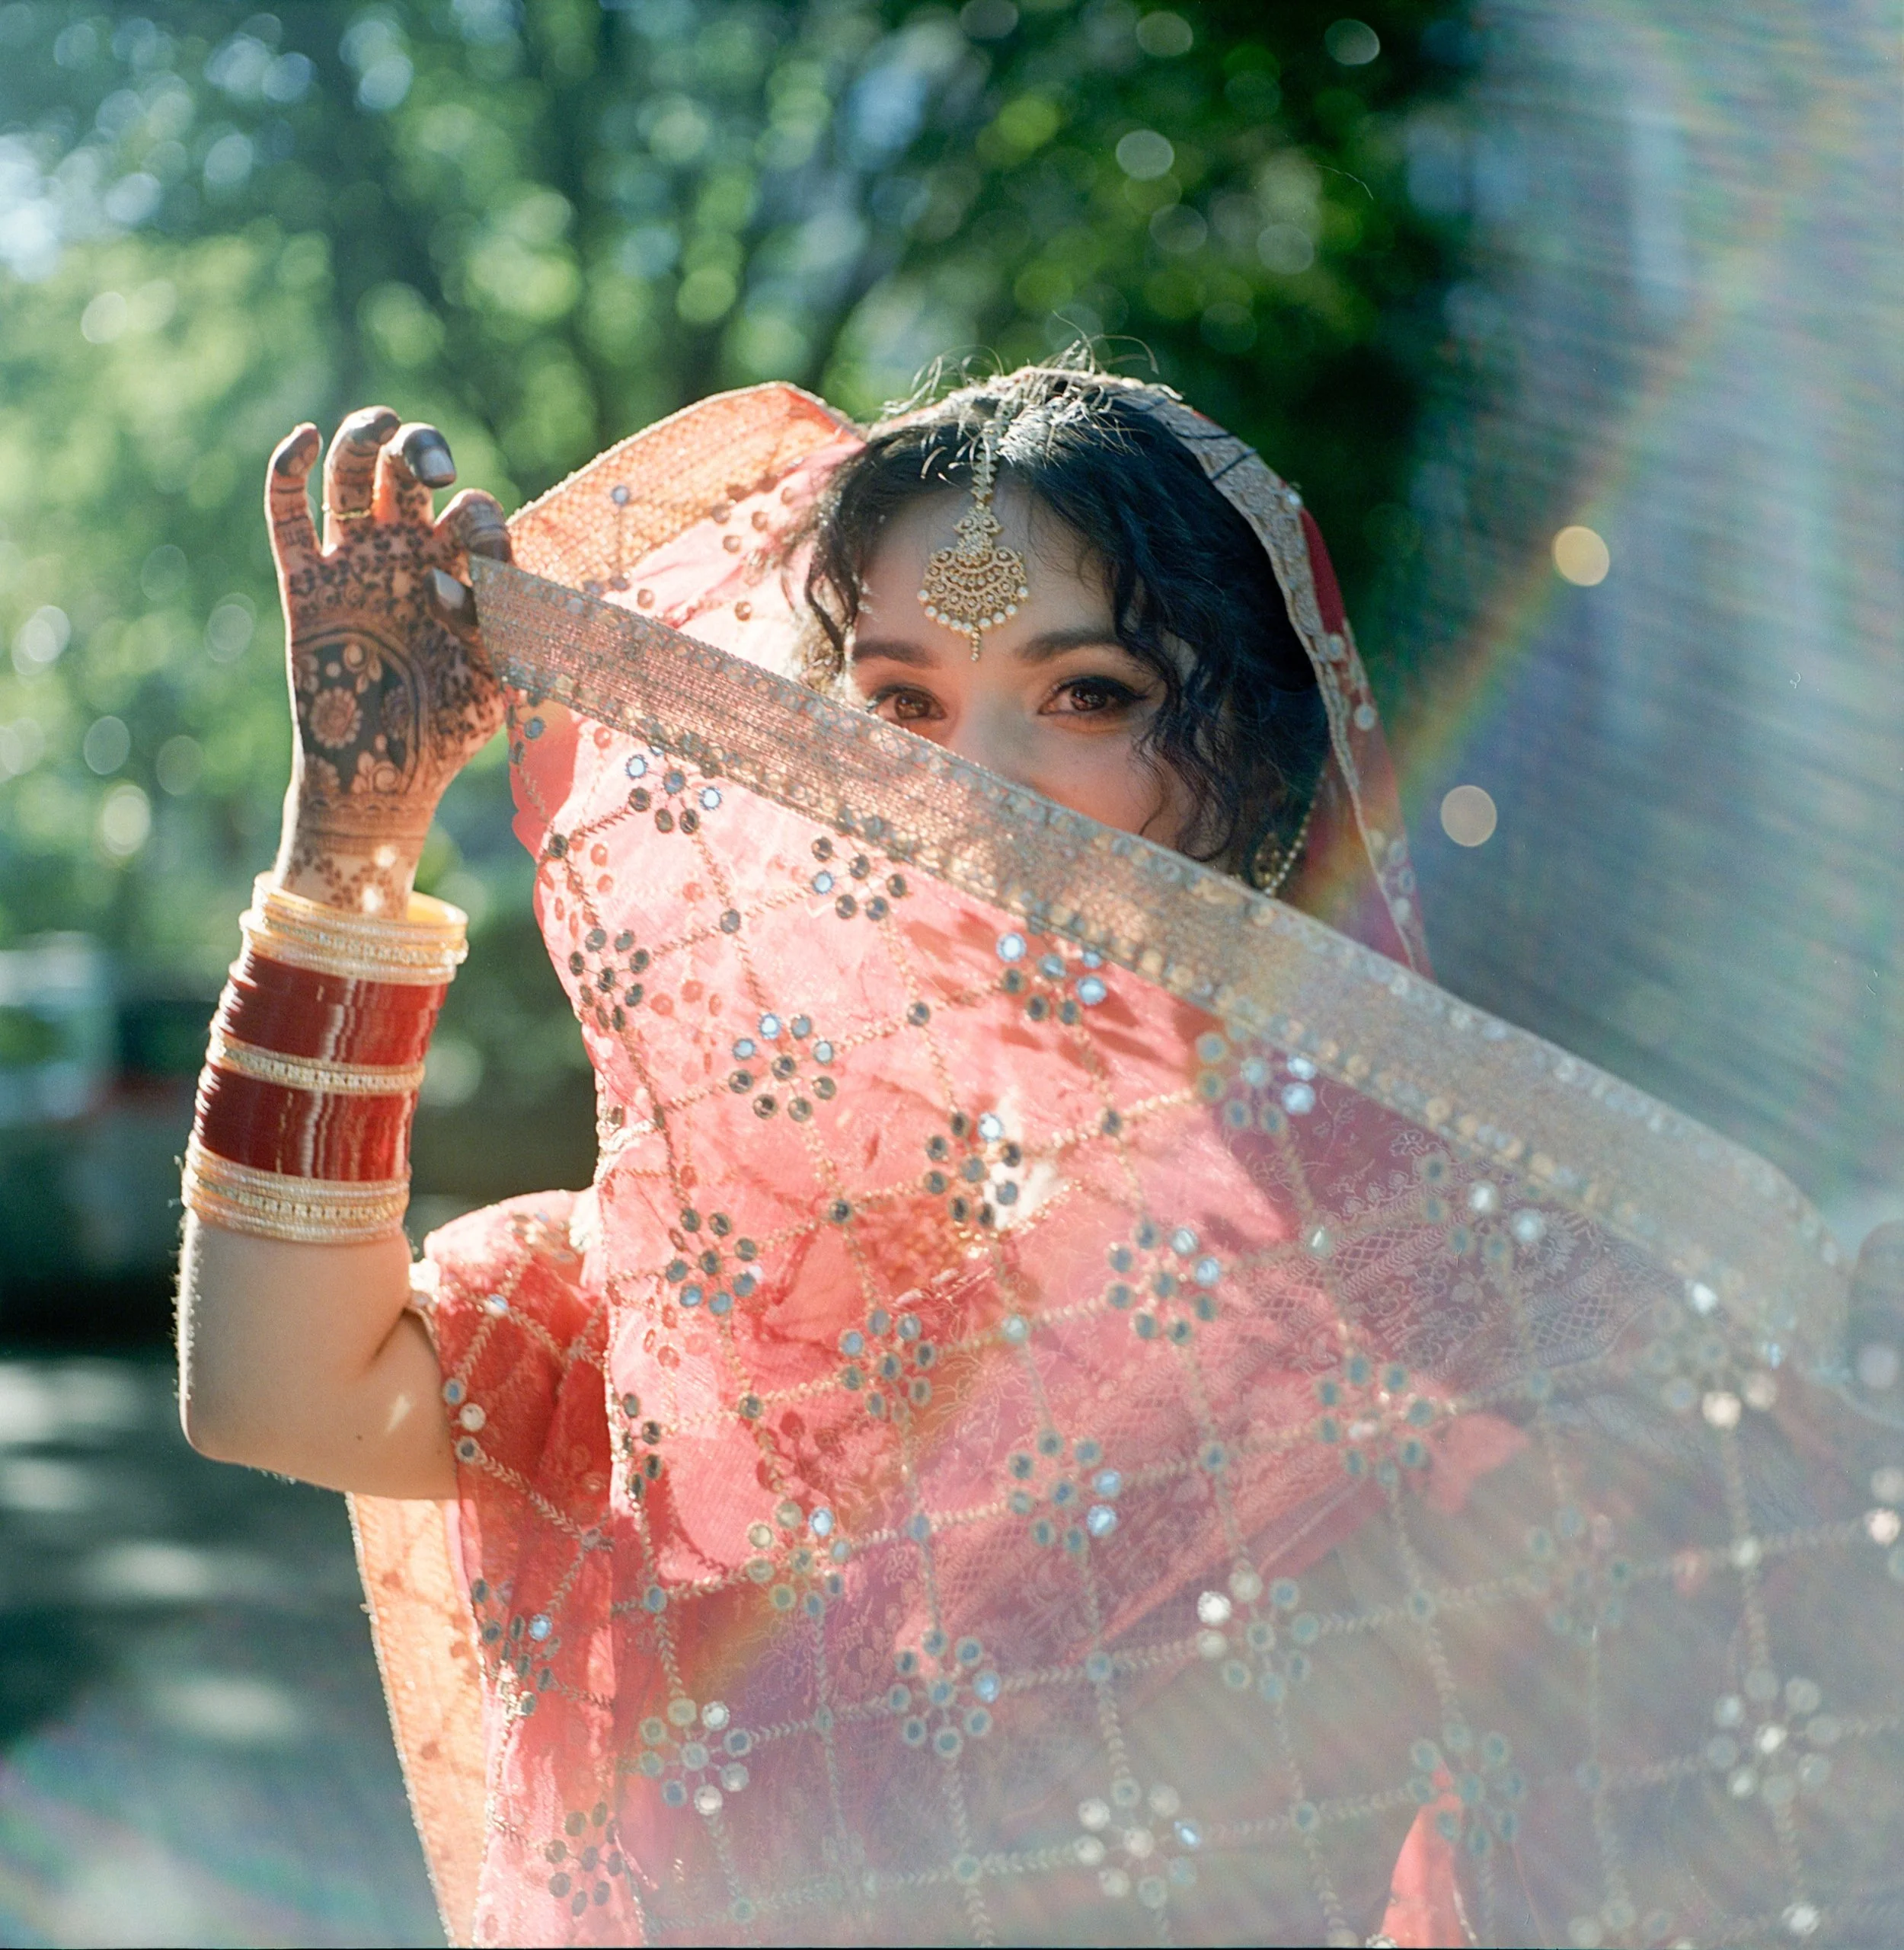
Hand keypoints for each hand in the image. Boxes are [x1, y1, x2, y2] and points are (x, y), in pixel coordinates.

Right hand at [266, 408, 511, 912]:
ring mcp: (356, 565)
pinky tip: (307, 439)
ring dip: (366, 438)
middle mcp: (410, 555)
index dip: (481, 525)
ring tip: (381, 426)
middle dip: (424, 447)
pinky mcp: (306, 586)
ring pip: (353, 474)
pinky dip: (289, 468)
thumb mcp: (498, 675)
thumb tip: (441, 583)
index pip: (474, 512)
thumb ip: (496, 625)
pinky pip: (288, 514)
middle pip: (412, 467)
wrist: (389, 772)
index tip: (481, 573)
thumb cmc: (453, 727)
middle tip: (438, 471)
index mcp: (462, 569)